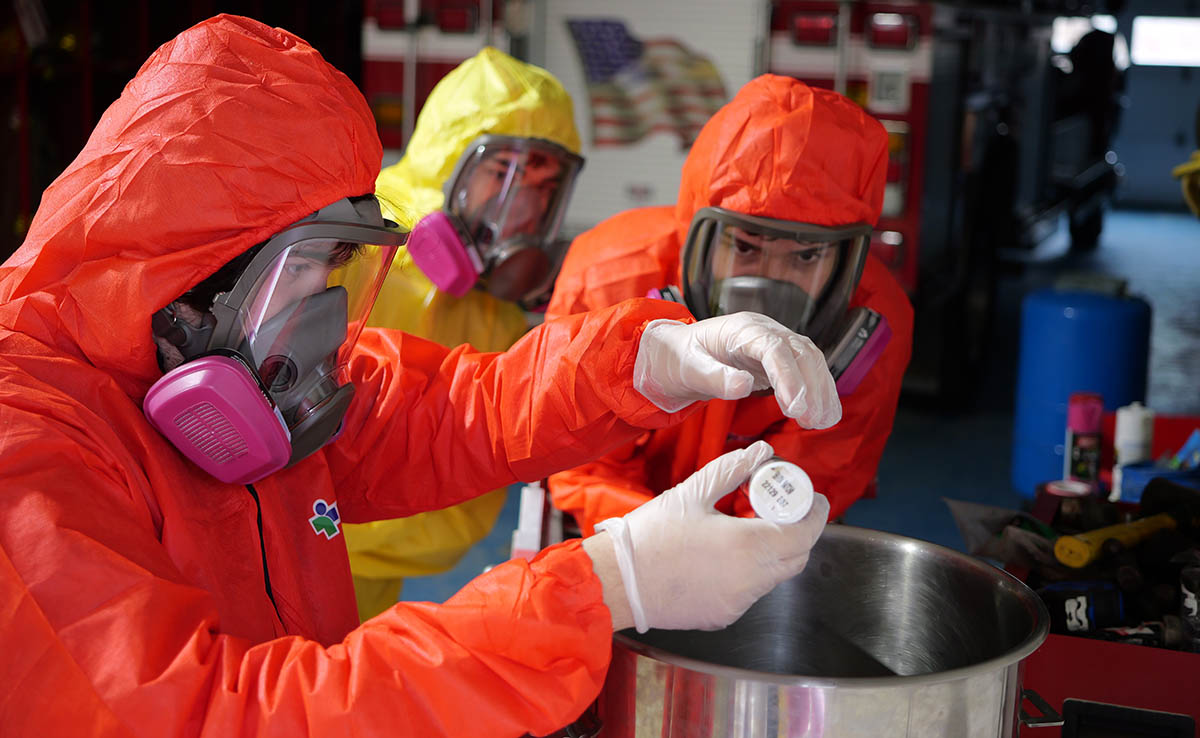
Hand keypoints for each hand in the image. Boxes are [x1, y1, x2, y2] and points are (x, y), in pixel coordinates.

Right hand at [587, 441, 828, 631]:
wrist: (618, 581)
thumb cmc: (650, 536)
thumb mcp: (693, 493)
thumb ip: (732, 469)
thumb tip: (760, 452)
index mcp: (748, 547)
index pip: (805, 532)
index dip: (815, 513)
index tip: (812, 497)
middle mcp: (751, 580)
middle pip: (796, 557)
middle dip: (798, 531)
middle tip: (782, 508)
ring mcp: (739, 603)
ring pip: (774, 576)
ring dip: (772, 552)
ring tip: (747, 527)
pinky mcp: (724, 616)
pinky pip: (751, 592)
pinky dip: (750, 572)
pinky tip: (725, 555)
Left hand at [633, 313, 840, 428]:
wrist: (680, 353)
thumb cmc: (682, 358)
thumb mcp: (689, 369)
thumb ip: (714, 377)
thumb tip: (743, 386)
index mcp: (741, 329)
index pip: (774, 348)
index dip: (788, 376)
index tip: (795, 406)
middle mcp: (765, 331)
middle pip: (800, 353)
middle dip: (811, 387)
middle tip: (812, 420)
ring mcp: (776, 343)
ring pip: (810, 361)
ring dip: (821, 391)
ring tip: (822, 422)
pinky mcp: (781, 359)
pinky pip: (807, 372)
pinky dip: (819, 392)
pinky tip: (824, 414)